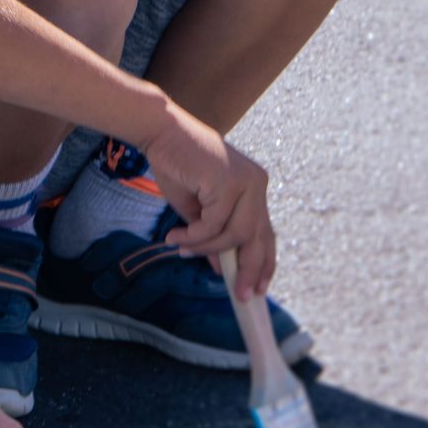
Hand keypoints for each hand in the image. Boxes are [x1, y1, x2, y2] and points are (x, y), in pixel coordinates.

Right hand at [137, 104, 274, 298]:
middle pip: (259, 238)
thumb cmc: (176, 166)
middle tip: (239, 294)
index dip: (264, 262)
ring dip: (204, 248)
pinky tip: (175, 236)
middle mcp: (257, 185)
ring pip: (234, 234)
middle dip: (248, 269)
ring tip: (180, 248)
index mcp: (254, 189)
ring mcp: (246, 182)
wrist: (160, 133)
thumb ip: (211, 234)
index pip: (266, 232)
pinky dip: (193, 236)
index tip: (257, 287)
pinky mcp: (228, 182)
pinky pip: (213, 224)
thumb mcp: (197, 209)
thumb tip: (218, 267)